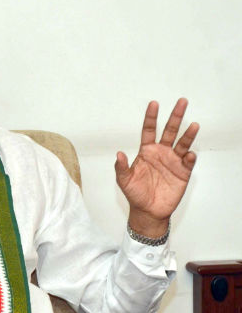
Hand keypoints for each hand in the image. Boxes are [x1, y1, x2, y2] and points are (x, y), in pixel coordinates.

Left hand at [115, 98, 198, 236]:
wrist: (148, 211)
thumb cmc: (135, 194)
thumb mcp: (123, 181)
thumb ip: (121, 167)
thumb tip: (118, 154)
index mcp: (146, 151)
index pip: (149, 130)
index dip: (151, 117)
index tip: (154, 104)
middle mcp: (161, 153)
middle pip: (170, 131)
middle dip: (175, 116)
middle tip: (182, 102)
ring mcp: (173, 161)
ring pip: (182, 143)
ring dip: (188, 134)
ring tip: (193, 125)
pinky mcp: (183, 172)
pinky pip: (188, 162)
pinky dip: (190, 157)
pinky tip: (189, 154)